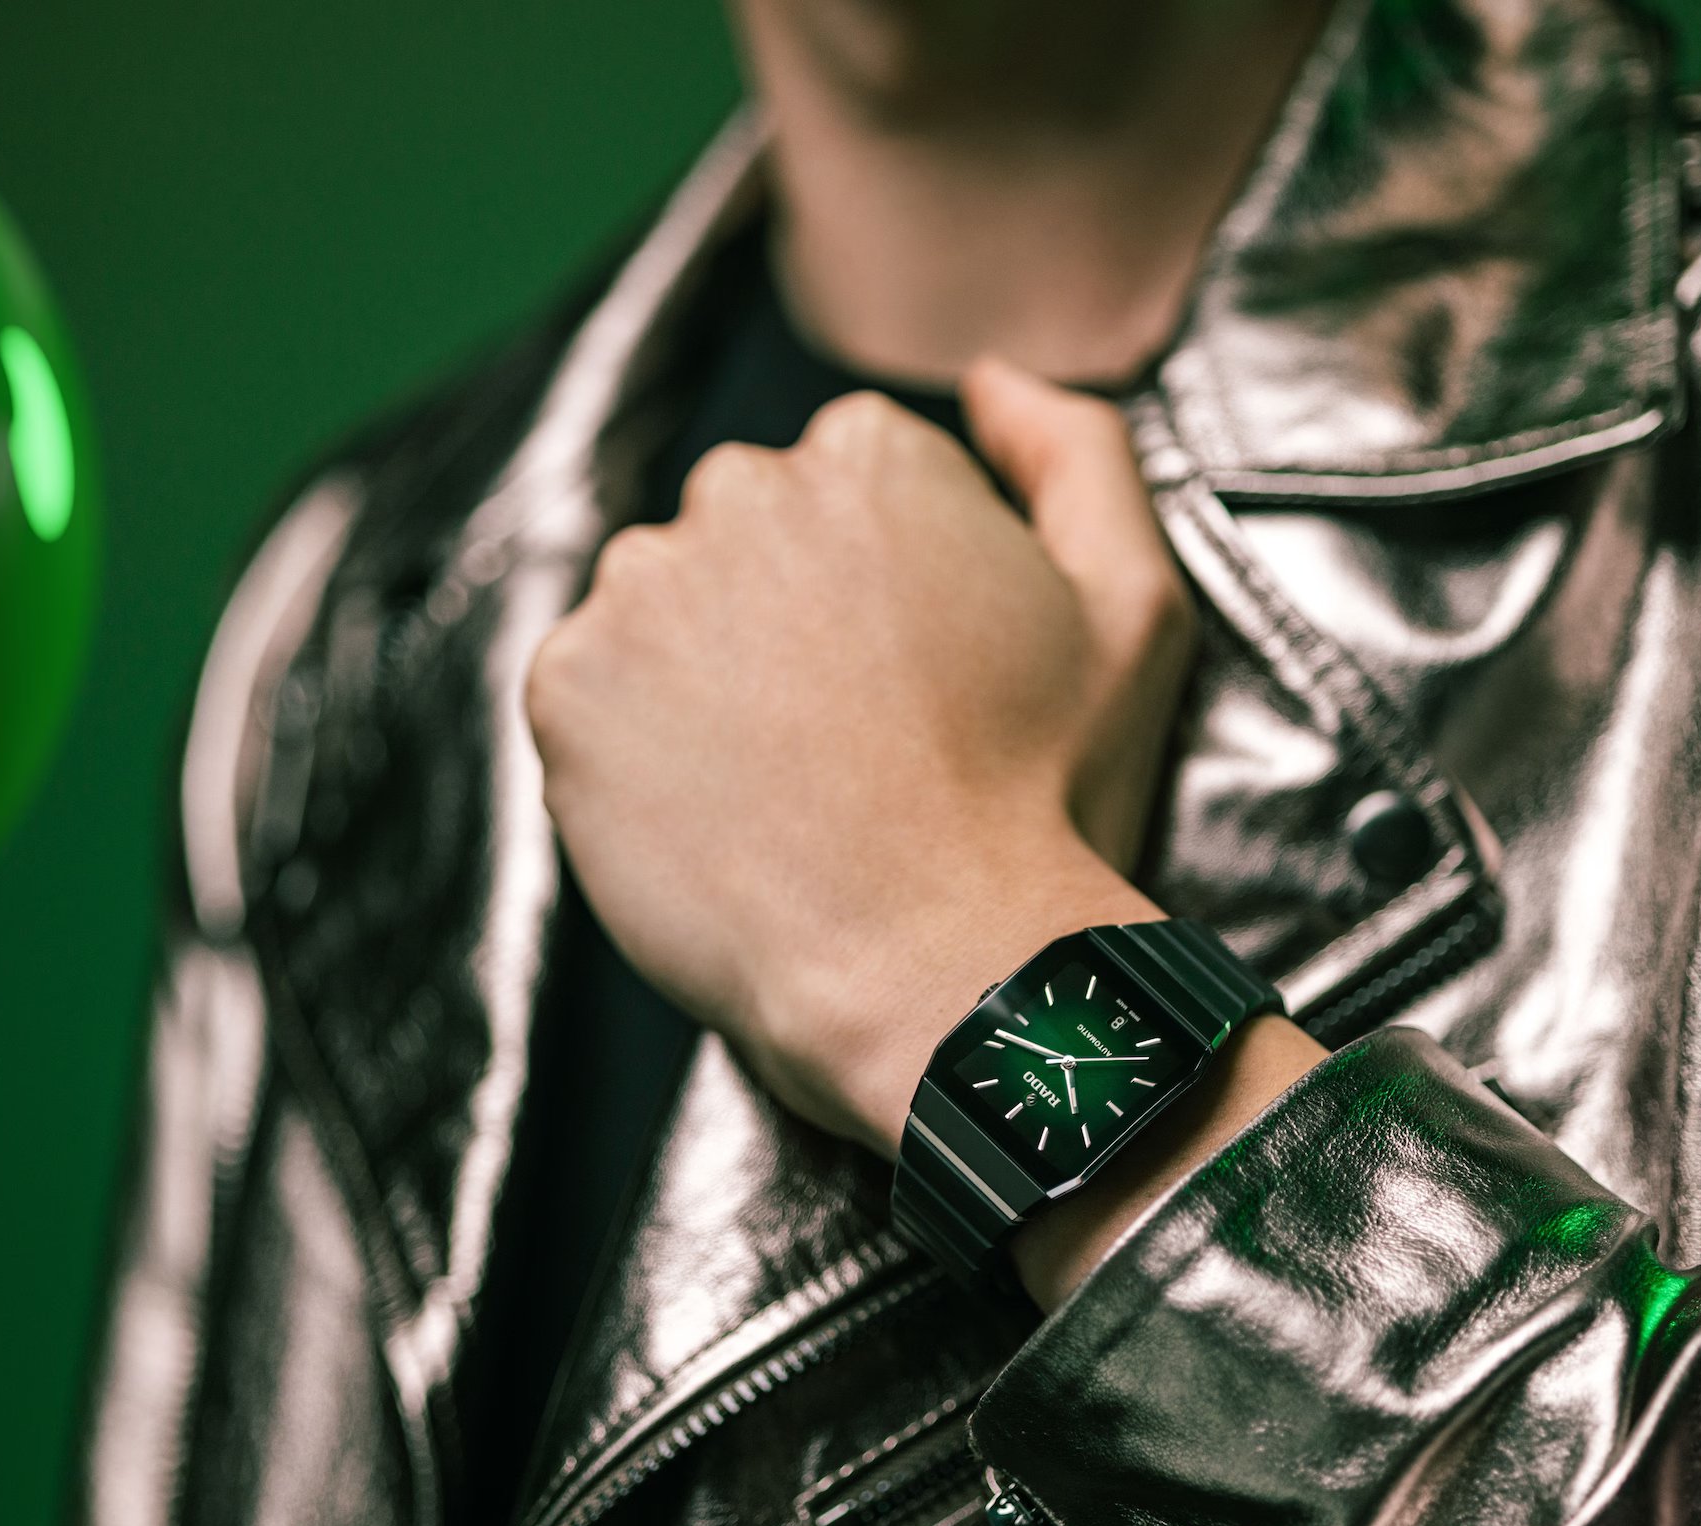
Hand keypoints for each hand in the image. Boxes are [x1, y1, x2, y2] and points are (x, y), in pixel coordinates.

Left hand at [526, 359, 1195, 1153]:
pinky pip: (594, 692)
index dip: (897, 592)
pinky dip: (639, 746)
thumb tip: (988, 379)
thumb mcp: (1135, 607)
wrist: (933, 972)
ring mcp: (639, 587)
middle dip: (792, 618)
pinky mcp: (565, 687)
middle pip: (751, 534)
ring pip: (666, 611)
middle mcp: (739, 488)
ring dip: (710, 676)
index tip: (925, 683)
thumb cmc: (1047, 800)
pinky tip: (719, 813)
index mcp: (870, 456)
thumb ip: (1077, 450)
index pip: (855, 484)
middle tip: (857, 745)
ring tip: (788, 788)